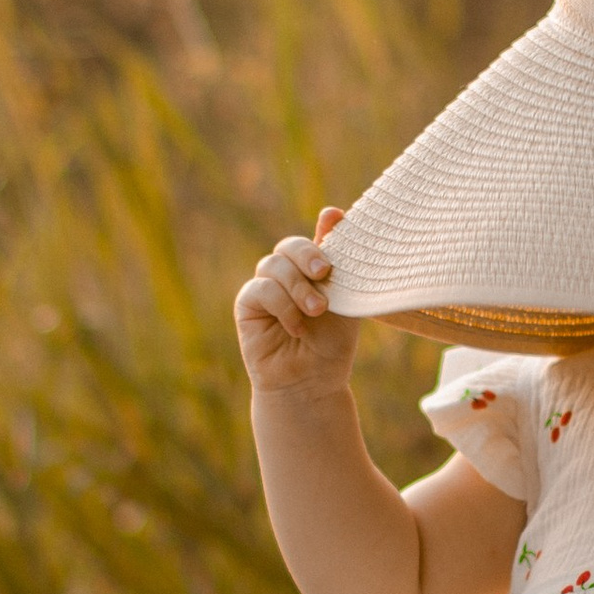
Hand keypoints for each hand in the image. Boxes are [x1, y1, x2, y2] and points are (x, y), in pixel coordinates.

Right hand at [235, 208, 360, 394]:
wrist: (311, 382)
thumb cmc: (331, 344)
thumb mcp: (345, 301)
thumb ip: (340, 263)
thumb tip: (334, 211)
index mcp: (312, 270)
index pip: (312, 239)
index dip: (322, 231)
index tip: (335, 224)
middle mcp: (287, 274)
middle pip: (289, 246)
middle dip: (308, 255)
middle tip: (325, 273)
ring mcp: (266, 287)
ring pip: (273, 265)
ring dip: (297, 286)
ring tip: (316, 311)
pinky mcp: (248, 305)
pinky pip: (260, 289)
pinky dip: (281, 305)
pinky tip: (296, 326)